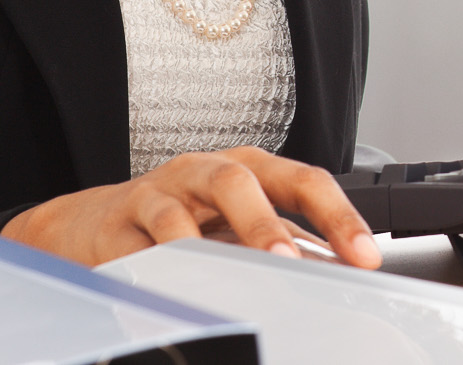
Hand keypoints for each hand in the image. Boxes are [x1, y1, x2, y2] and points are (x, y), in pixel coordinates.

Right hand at [2, 146, 381, 268]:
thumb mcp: (239, 221)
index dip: (337, 215)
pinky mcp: (114, 229)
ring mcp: (154, 197)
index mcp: (247, 169)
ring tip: (220, 277)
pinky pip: (131, 252)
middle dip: (263, 222)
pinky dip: (150, 273)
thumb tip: (343, 274)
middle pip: (236, 181)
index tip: (364, 255)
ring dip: (199, 244)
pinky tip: (168, 294)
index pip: (300, 181)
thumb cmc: (186, 217)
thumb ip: (288, 241)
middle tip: (288, 260)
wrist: (97, 222)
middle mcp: (201, 173)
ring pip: (176, 211)